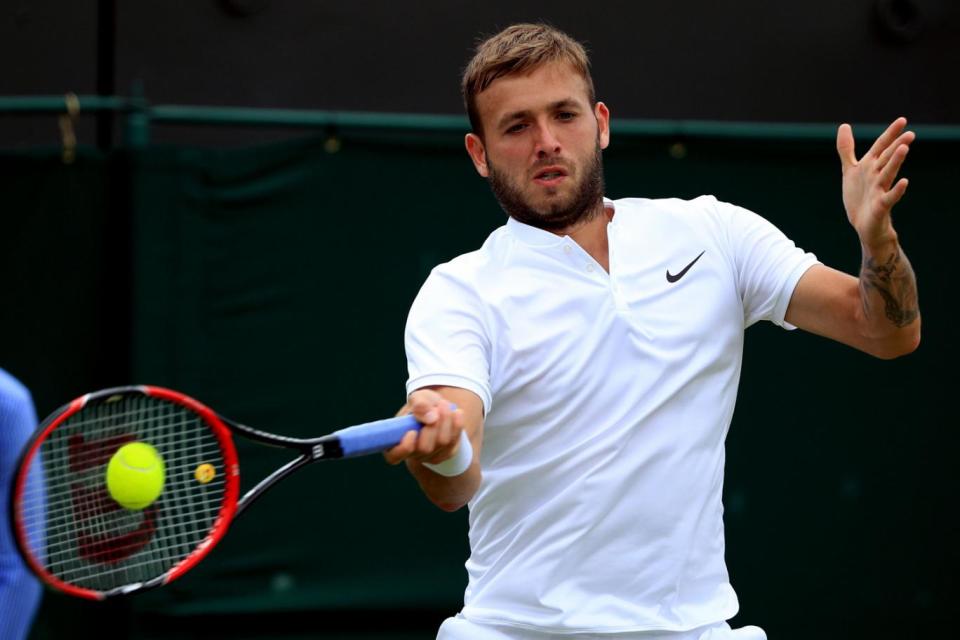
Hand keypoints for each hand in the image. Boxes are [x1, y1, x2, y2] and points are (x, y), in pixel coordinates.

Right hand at [383, 389, 462, 465]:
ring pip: (442, 443)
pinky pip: (454, 442)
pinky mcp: (447, 454)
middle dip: (433, 426)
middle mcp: (412, 454)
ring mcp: (430, 457)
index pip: (393, 456)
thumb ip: (420, 404)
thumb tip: (431, 417)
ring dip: (446, 421)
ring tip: (445, 405)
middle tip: (438, 406)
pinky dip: (457, 425)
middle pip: (424, 448)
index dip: (403, 448)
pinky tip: (457, 412)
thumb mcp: (418, 398)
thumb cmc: (422, 406)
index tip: (412, 431)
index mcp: (396, 442)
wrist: (438, 409)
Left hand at [836, 117, 913, 248]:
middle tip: (910, 134)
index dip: (890, 134)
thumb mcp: (850, 170)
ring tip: (904, 149)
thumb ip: (847, 149)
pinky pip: (889, 197)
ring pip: (888, 174)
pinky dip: (897, 190)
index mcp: (870, 166)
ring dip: (895, 162)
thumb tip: (844, 125)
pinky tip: (904, 182)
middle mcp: (876, 176)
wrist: (863, 224)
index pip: (881, 147)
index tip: (903, 120)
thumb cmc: (859, 196)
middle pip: (886, 158)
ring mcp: (879, 190)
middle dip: (896, 146)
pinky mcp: (880, 206)